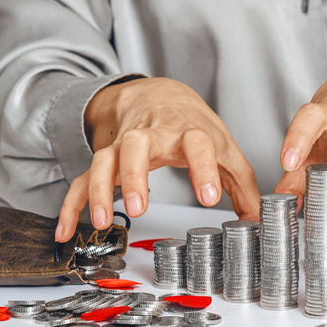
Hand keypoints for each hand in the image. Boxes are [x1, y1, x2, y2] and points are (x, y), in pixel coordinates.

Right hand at [55, 77, 259, 241]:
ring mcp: (123, 145)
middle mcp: (152, 135)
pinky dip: (71, 205)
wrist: (156, 94)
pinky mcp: (103, 157)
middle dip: (136, 175)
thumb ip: (241, 184)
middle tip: (140, 207)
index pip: (197, 144)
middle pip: (137, 146)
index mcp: (189, 132)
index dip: (203, 169)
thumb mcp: (223, 148)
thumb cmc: (193, 124)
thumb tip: (259, 219)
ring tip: (101, 221)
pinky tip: (66, 231)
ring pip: (104, 160)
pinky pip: (81, 179)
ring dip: (100, 189)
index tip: (210, 198)